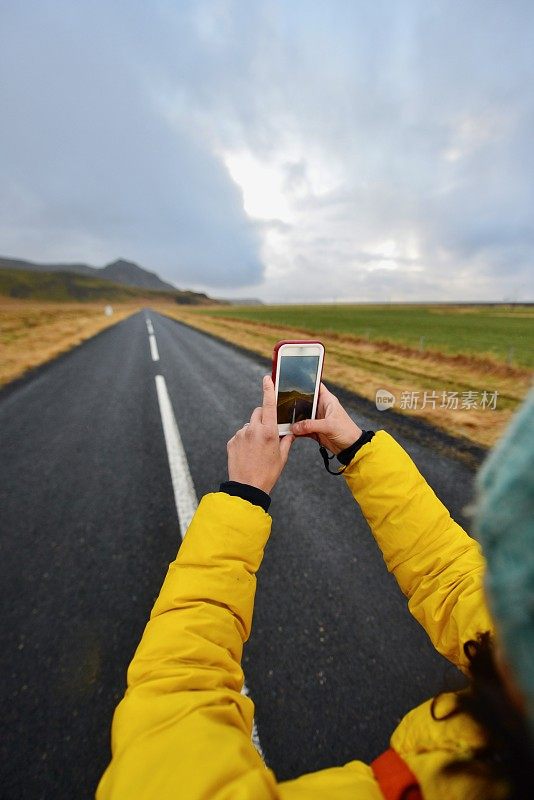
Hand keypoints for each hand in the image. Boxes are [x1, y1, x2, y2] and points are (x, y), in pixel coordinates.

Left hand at [227, 375, 294, 494]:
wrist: (247, 487)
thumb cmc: (268, 473)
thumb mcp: (282, 457)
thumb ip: (286, 441)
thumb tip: (290, 433)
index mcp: (268, 431)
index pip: (268, 404)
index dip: (268, 389)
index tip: (267, 378)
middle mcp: (253, 429)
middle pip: (258, 413)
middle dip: (263, 417)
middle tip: (267, 432)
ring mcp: (240, 435)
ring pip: (248, 425)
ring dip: (253, 431)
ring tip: (256, 450)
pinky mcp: (231, 442)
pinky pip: (240, 435)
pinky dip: (245, 440)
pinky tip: (248, 454)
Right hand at [291, 382, 362, 454]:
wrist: (350, 448)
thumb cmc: (347, 431)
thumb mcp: (329, 426)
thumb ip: (311, 425)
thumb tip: (295, 426)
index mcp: (327, 400)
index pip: (316, 386)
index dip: (306, 382)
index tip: (293, 382)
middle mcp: (320, 408)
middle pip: (304, 401)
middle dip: (294, 404)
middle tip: (283, 406)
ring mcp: (316, 419)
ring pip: (301, 416)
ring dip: (294, 420)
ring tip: (285, 421)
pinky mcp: (314, 429)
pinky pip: (302, 428)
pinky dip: (296, 431)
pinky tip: (290, 432)